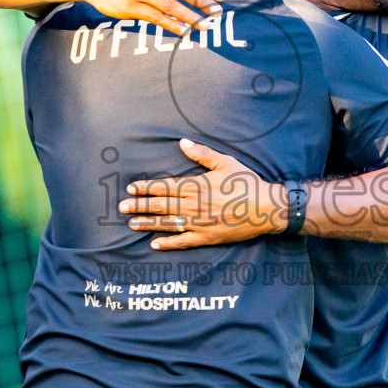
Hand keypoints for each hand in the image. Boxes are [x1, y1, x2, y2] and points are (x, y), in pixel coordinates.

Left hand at [120, 139, 287, 249]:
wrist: (265, 208)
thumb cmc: (246, 183)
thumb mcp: (225, 162)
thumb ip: (202, 154)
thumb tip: (182, 143)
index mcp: (196, 186)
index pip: (163, 186)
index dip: (145, 187)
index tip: (131, 188)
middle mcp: (193, 206)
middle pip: (160, 205)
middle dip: (139, 206)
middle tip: (122, 207)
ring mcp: (198, 224)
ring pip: (167, 224)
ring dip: (147, 224)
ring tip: (132, 224)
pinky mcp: (206, 238)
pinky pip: (182, 242)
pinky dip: (167, 243)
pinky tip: (154, 244)